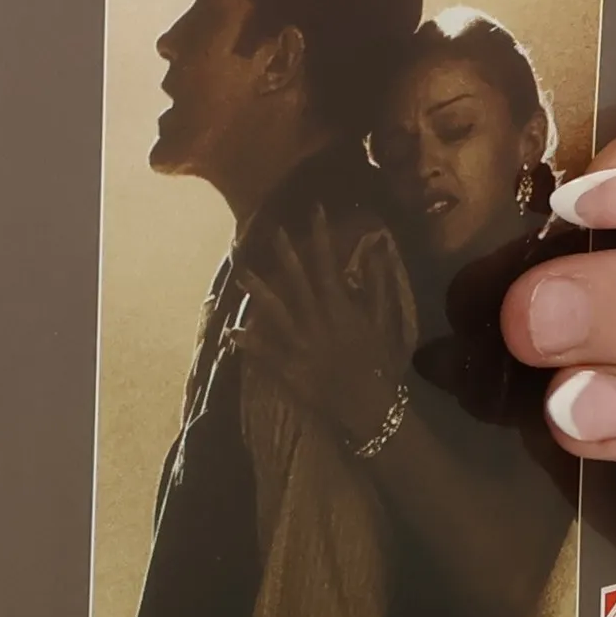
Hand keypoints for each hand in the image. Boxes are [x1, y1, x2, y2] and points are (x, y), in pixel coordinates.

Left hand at [235, 207, 413, 447]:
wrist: (370, 406)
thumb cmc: (380, 364)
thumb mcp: (383, 323)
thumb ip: (377, 287)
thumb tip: (378, 252)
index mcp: (340, 308)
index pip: (327, 264)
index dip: (320, 235)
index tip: (314, 210)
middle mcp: (316, 321)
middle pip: (297, 282)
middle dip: (285, 255)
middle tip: (272, 231)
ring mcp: (299, 345)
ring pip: (275, 313)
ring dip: (258, 292)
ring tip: (241, 274)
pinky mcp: (289, 369)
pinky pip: (265, 354)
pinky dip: (249, 343)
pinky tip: (232, 332)